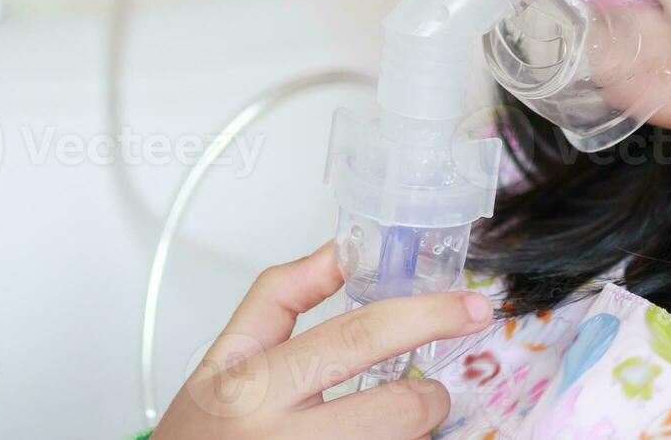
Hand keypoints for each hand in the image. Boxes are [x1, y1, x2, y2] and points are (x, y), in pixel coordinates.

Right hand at [153, 242, 492, 438]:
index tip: (468, 307)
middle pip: (399, 409)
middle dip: (430, 397)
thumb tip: (341, 250)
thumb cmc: (202, 434)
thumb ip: (280, 296)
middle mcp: (282, 439)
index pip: (358, 337)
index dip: (425, 316)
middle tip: (427, 393)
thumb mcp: (224, 358)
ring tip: (381, 428)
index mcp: (257, 387)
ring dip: (410, 434)